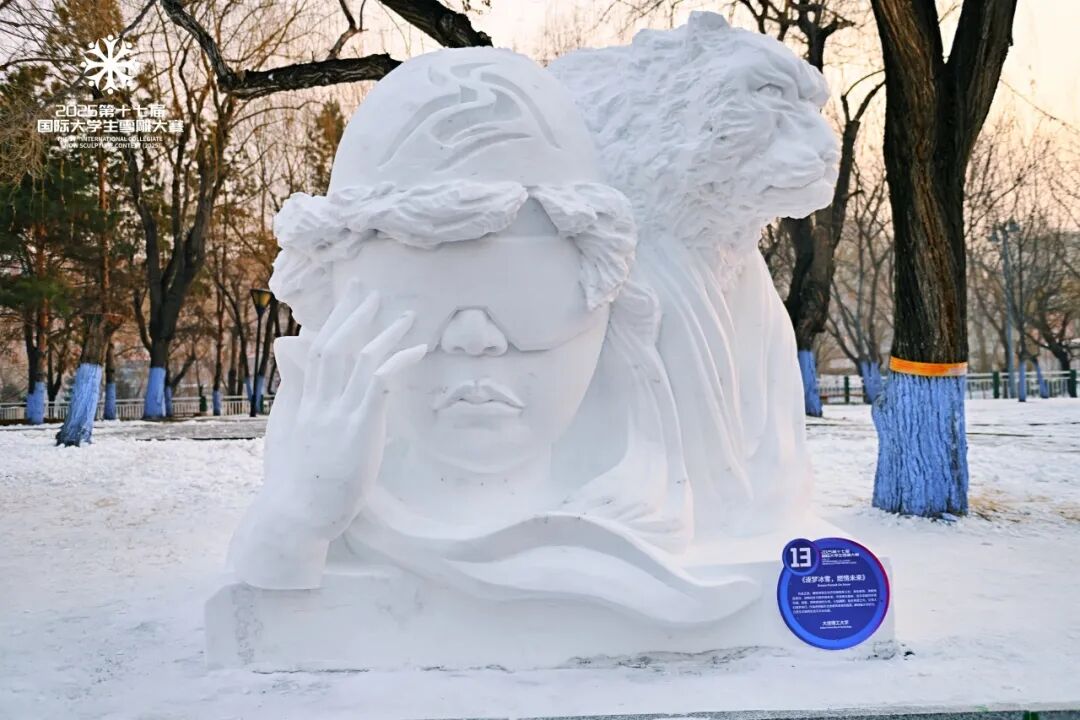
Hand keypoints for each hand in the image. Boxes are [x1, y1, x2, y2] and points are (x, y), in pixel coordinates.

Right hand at [231, 283, 425, 588]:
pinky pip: (379, 383)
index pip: (316, 352)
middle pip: (333, 344)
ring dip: (382, 331)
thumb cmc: (294, 485)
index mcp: (303, 404)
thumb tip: (294, 367)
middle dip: (350, 312)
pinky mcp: (357, 428)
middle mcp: (318, 402)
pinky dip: (398, 361)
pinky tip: (418, 349)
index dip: (332, 324)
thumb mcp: (289, 436)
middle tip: (365, 285)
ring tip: (404, 313)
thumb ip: (297, 400)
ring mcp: (336, 413)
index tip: (344, 304)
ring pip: (358, 358)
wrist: (294, 516)